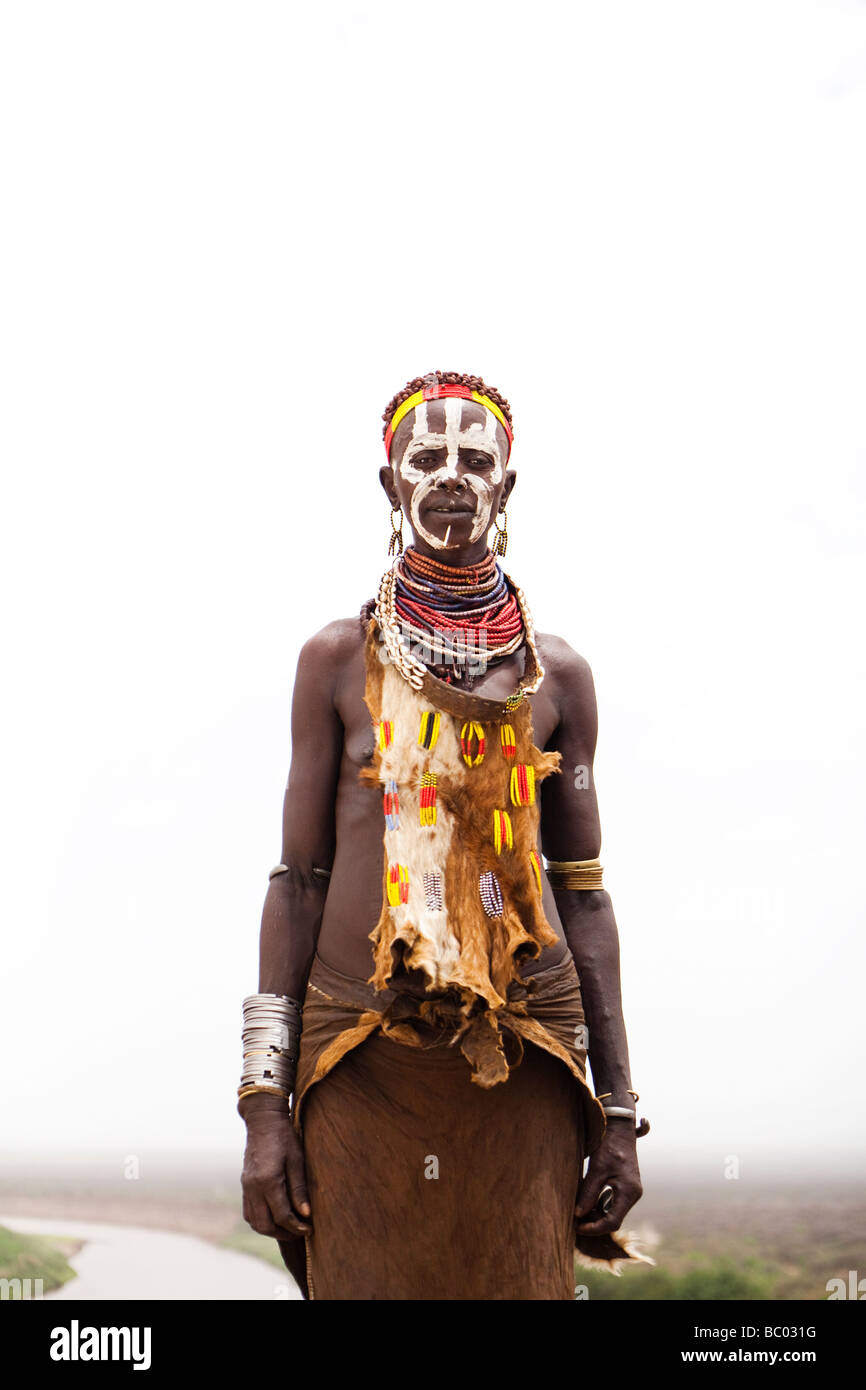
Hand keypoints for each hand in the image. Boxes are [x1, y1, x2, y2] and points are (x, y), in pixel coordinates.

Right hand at [240, 1106, 310, 1238]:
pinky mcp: (244, 1185)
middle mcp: (253, 1187)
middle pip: (265, 1225)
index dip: (296, 1227)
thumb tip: (306, 1215)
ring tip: (289, 1227)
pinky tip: (275, 1217)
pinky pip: (249, 1212)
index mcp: (268, 1181)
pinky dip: (261, 1220)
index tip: (309, 1229)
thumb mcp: (297, 1160)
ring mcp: (246, 1187)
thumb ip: (299, 1189)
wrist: (263, 1121)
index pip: (281, 1215)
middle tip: (300, 1232)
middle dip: (283, 1233)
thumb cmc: (284, 1138)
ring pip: (254, 1222)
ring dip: (271, 1229)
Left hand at [574, 1118, 641, 1235]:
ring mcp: (631, 1191)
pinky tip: (587, 1200)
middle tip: (575, 1221)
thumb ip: (589, 1193)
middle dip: (594, 1222)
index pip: (612, 1222)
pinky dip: (600, 1205)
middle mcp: (633, 1194)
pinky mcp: (626, 1186)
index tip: (577, 1227)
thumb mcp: (596, 1169)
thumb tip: (578, 1214)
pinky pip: (613, 1203)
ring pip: (613, 1212)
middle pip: (613, 1219)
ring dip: (597, 1214)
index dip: (594, 1228)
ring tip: (579, 1211)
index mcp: (629, 1192)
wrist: (619, 1129)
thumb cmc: (609, 1146)